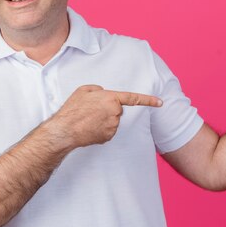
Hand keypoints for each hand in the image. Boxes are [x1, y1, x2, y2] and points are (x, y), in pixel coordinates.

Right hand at [46, 85, 162, 148]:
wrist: (65, 130)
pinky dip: (100, 129)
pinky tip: (89, 128)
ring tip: (88, 119)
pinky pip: (108, 130)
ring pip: (112, 120)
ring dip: (103, 119)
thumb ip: (98, 89)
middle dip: (108, 109)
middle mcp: (115, 112)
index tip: (160, 102)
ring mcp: (113, 126)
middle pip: (117, 109)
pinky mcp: (109, 136)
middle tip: (91, 110)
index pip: (133, 98)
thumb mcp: (83, 90)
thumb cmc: (72, 109)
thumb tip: (103, 94)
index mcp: (111, 98)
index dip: (148, 100)